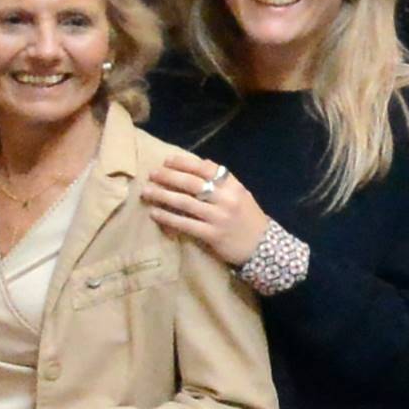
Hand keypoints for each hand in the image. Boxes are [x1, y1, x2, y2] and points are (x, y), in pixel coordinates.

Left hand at [141, 153, 266, 267]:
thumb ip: (222, 180)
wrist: (262, 247)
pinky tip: (155, 213)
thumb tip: (200, 162)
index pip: (206, 168)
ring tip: (146, 191)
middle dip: (168, 177)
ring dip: (162, 195)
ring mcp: (219, 217)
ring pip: (184, 202)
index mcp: (233, 186)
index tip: (167, 161)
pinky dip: (167, 217)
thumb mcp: (240, 195)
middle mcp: (226, 199)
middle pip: (191, 183)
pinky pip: (184, 223)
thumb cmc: (247, 218)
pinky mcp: (212, 234)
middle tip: (151, 174)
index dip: (184, 163)